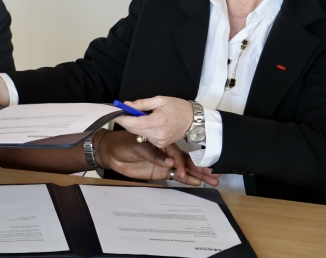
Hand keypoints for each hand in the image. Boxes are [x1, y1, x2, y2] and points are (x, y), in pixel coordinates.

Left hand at [101, 131, 219, 185]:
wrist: (111, 152)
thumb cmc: (122, 143)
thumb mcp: (137, 146)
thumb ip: (153, 154)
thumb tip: (169, 163)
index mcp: (160, 142)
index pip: (175, 152)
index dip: (181, 162)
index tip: (184, 171)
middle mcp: (164, 152)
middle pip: (185, 160)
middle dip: (199, 167)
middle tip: (214, 175)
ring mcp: (163, 162)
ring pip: (183, 168)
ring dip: (197, 174)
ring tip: (213, 181)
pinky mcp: (160, 171)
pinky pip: (175, 175)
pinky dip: (186, 179)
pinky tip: (197, 183)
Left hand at [114, 96, 193, 147]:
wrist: (193, 120)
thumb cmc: (177, 107)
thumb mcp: (159, 100)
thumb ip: (141, 104)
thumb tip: (126, 105)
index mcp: (158, 121)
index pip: (134, 124)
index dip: (122, 119)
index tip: (114, 114)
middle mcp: (157, 134)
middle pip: (133, 130)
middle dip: (126, 121)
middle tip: (123, 112)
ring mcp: (159, 141)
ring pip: (138, 134)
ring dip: (134, 125)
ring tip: (140, 116)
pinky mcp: (160, 144)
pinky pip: (145, 137)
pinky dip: (142, 130)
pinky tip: (148, 123)